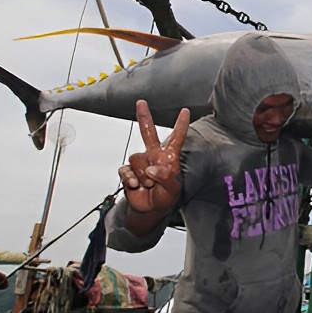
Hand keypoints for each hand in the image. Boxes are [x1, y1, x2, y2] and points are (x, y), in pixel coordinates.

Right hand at [119, 101, 189, 215]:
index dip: (181, 125)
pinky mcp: (128, 171)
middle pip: (148, 133)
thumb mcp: (172, 189)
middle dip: (144, 117)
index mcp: (169, 157)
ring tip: (149, 185)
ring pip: (137, 159)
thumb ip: (165, 177)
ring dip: (143, 175)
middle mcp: (154, 155)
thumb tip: (151, 169)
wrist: (150, 209)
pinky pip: (126, 170)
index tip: (185, 111)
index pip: (176, 138)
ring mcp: (141, 162)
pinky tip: (136, 185)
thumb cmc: (165, 197)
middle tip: (141, 103)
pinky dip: (131, 179)